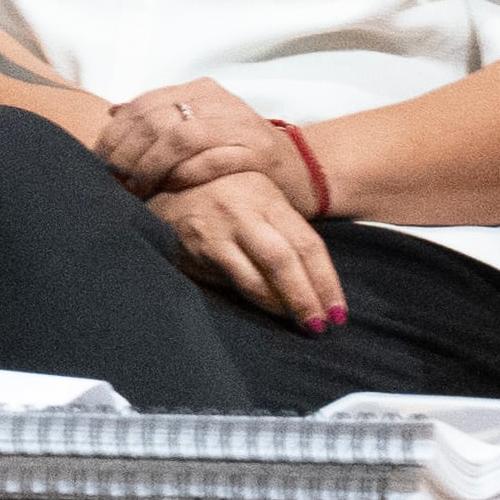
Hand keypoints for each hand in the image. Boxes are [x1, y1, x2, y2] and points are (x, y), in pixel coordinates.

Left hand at [96, 79, 306, 205]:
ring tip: (136, 188)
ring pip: (179, 138)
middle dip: (128, 153)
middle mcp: (218, 101)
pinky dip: (184, 174)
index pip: (143, 105)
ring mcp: (239, 124)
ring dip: (152, 165)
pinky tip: (169, 187)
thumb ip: (160, 118)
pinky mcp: (258, 151)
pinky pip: (212, 160)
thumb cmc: (238, 152)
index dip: (116, 134)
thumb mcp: (198, 127)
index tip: (100, 161)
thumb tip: (113, 112)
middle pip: (156, 121)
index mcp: (199, 91)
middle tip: (114, 178)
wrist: (300, 170)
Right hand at [149, 172, 351, 332]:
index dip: (326, 282)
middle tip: (319, 326)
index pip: (308, 244)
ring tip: (293, 322)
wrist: (161, 172)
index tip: (338, 312)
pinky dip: (245, 299)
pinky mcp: (190, 247)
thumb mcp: (256, 197)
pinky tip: (258, 308)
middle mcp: (242, 212)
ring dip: (277, 306)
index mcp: (267, 199)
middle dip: (305, 299)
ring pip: (253, 278)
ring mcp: (214, 230)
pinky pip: (224, 281)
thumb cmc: (220, 191)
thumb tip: (314, 281)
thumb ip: (282, 231)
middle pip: (283, 261)